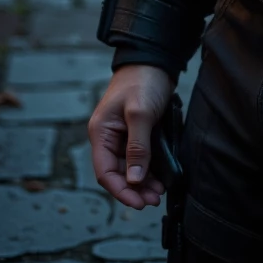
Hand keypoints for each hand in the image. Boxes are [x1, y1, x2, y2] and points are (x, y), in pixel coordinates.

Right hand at [88, 64, 174, 209]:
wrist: (155, 60)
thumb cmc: (143, 80)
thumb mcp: (140, 113)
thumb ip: (137, 147)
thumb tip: (134, 179)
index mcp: (101, 133)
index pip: (105, 172)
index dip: (120, 190)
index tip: (138, 203)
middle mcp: (109, 137)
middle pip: (118, 173)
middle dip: (135, 189)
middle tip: (154, 199)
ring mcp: (122, 136)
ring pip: (130, 168)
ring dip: (143, 182)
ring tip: (159, 192)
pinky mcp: (137, 133)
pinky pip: (140, 158)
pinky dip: (149, 170)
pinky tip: (160, 178)